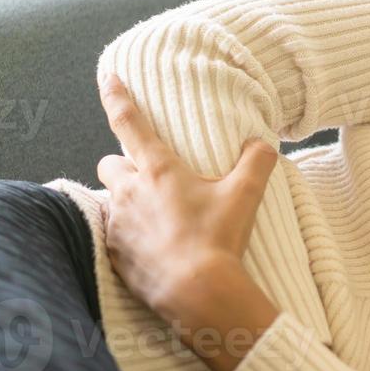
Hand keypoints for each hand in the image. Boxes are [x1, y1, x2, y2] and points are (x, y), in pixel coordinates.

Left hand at [95, 72, 278, 334]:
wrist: (198, 293)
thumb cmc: (219, 239)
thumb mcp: (246, 195)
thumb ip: (257, 161)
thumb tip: (261, 143)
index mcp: (159, 171)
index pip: (129, 123)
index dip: (116, 96)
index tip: (108, 77)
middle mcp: (130, 193)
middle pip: (108, 164)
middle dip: (123, 166)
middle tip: (150, 179)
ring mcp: (118, 226)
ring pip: (111, 202)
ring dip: (127, 203)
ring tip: (156, 219)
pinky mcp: (114, 256)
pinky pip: (114, 236)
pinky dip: (130, 236)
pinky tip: (153, 248)